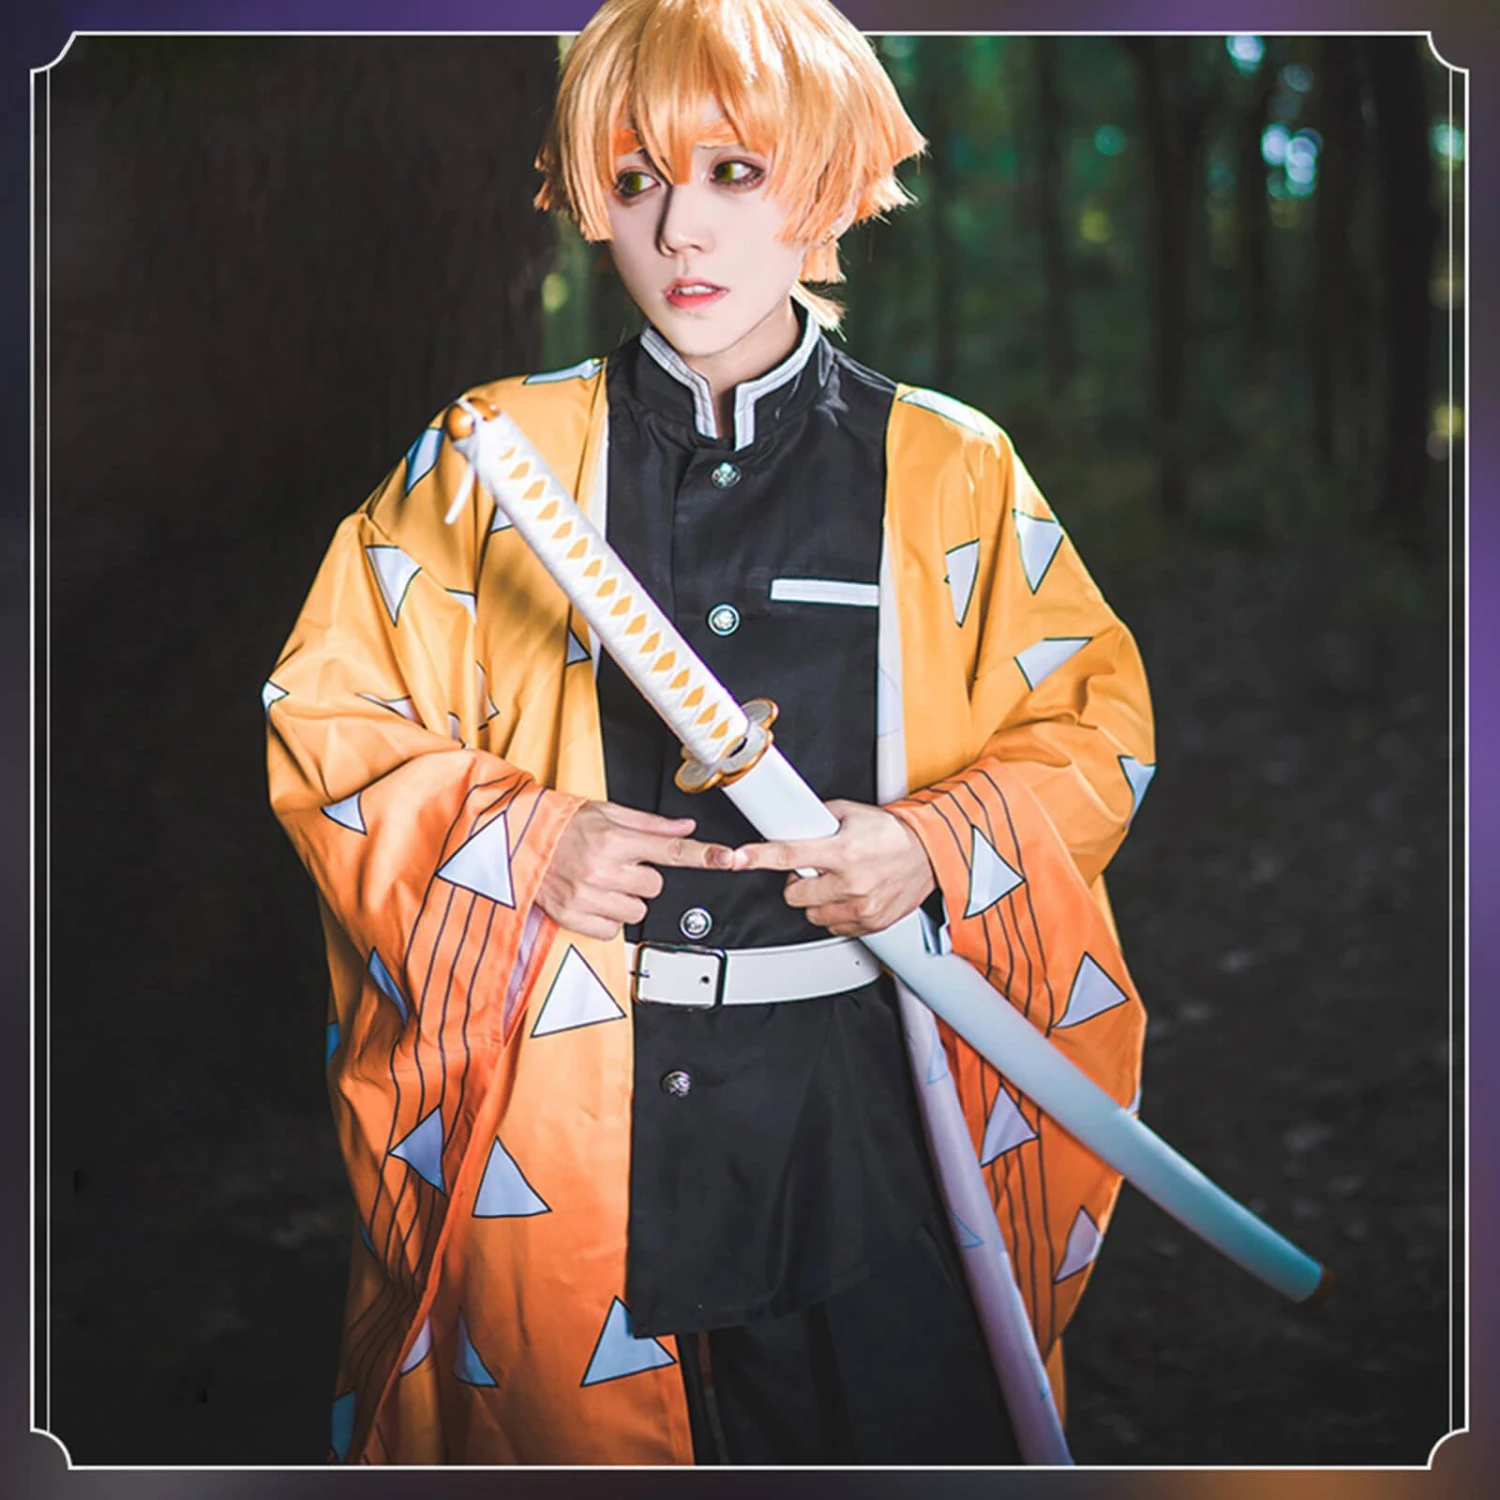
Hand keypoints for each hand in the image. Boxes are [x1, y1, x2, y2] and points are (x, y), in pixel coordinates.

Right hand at [537, 801, 734, 940]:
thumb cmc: (562, 825)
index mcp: (613, 840)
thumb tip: (685, 827)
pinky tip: (592, 897)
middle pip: (655, 885)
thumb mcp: (607, 812)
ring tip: (602, 879)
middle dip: (642, 876)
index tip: (730, 858)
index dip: (704, 855)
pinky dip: (607, 917)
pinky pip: (612, 929)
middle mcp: (602, 869)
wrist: (517, 842)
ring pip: (636, 910)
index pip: (671, 849)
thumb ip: (650, 824)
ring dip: (625, 898)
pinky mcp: (574, 917)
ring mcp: (588, 896)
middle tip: (619, 864)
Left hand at [730, 799, 936, 937]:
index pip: (789, 854)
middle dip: (799, 882)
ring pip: (811, 913)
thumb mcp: (853, 814)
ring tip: (838, 883)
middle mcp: (850, 882)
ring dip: (817, 900)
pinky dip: (836, 913)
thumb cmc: (893, 834)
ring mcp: (860, 907)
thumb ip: (819, 820)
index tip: (737, 858)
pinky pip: (834, 926)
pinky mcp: (869, 924)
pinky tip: (850, 896)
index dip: (759, 857)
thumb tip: (793, 821)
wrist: (931, 855)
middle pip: (794, 894)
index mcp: (843, 851)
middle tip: (817, 870)